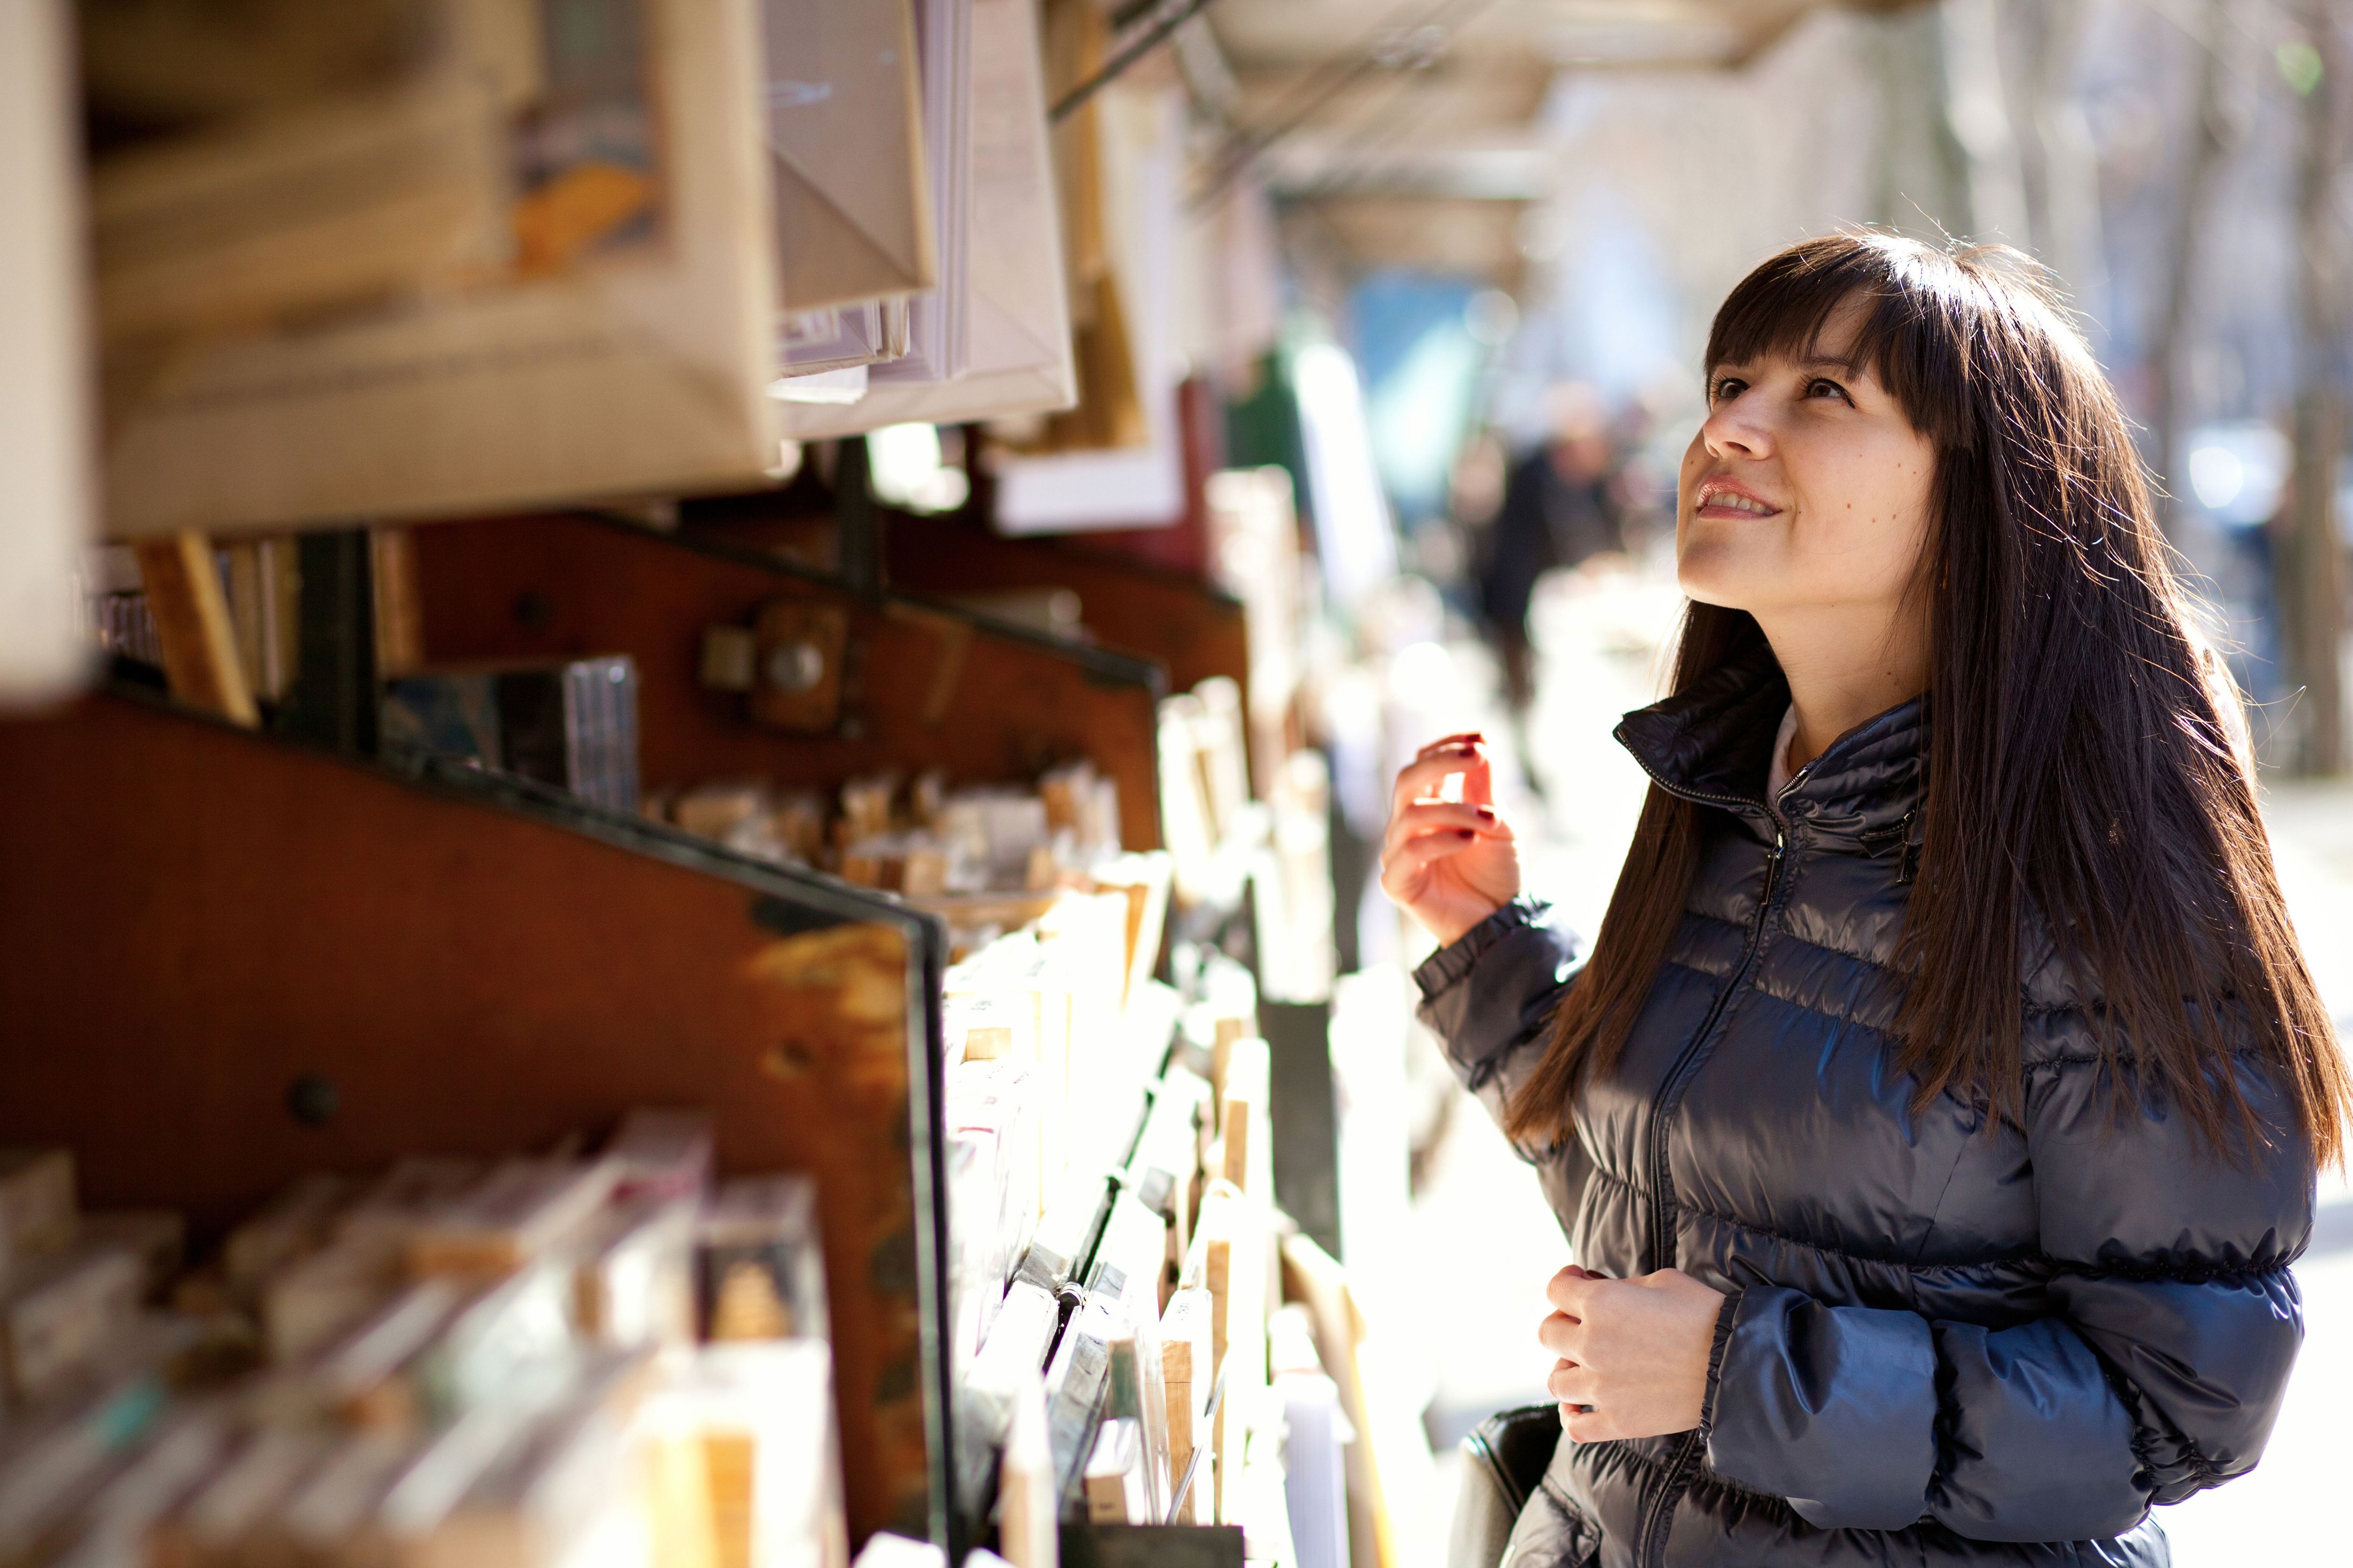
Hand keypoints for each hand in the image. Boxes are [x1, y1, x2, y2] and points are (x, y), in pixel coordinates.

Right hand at [1379, 734, 1519, 945]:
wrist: (1499, 921)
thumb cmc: (1497, 872)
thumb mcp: (1498, 824)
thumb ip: (1483, 789)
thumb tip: (1480, 744)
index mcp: (1429, 805)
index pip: (1422, 762)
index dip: (1445, 746)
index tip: (1480, 739)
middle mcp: (1407, 824)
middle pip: (1406, 778)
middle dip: (1442, 762)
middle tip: (1478, 756)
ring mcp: (1398, 852)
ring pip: (1412, 813)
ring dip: (1456, 809)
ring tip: (1490, 820)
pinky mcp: (1396, 881)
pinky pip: (1409, 850)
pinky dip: (1442, 839)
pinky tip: (1470, 840)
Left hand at [1539, 1265, 1727, 1443]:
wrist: (1738, 1364)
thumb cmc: (1704, 1314)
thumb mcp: (1660, 1281)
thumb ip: (1620, 1286)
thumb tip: (1597, 1290)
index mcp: (1600, 1303)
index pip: (1555, 1290)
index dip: (1564, 1282)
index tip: (1577, 1282)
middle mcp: (1592, 1344)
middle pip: (1548, 1333)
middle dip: (1564, 1323)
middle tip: (1585, 1324)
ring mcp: (1602, 1387)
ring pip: (1555, 1379)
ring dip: (1567, 1367)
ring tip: (1586, 1364)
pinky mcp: (1619, 1421)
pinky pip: (1576, 1426)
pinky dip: (1571, 1415)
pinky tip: (1578, 1404)